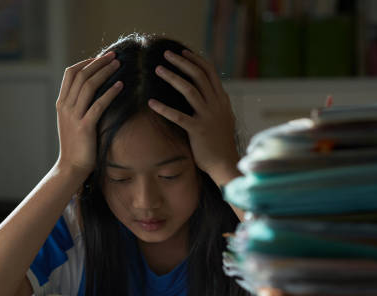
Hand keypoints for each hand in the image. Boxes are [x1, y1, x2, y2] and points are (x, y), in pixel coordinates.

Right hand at [55, 52, 122, 179]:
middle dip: (98, 63)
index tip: (100, 57)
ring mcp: (73, 116)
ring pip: (88, 86)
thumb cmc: (76, 145)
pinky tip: (121, 86)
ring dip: (105, 72)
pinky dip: (110, 93)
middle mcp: (65, 106)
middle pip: (81, 75)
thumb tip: (93, 93)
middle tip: (114, 55)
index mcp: (62, 103)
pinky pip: (98, 105)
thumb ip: (79, 106)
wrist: (70, 167)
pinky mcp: (84, 127)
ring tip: (119, 65)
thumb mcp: (73, 122)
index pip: (71, 73)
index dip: (86, 62)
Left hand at [148, 49, 240, 185]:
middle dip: (182, 62)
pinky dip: (163, 108)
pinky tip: (151, 103)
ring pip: (190, 90)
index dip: (196, 60)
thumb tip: (210, 92)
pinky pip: (178, 116)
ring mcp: (208, 117)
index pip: (210, 73)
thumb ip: (217, 104)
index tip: (183, 52)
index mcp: (222, 100)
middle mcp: (216, 105)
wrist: (225, 163)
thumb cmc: (221, 142)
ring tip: (158, 69)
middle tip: (166, 54)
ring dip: (172, 77)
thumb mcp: (224, 118)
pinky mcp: (198, 130)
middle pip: (199, 76)